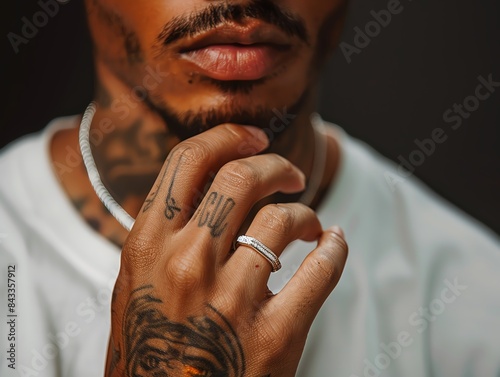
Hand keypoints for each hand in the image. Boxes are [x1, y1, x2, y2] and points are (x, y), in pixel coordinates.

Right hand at [106, 124, 347, 376]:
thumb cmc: (146, 355)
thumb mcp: (135, 287)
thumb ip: (164, 236)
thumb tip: (206, 191)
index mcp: (147, 248)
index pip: (189, 162)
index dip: (227, 138)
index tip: (253, 137)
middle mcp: (186, 264)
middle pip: (242, 178)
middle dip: (274, 165)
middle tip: (290, 174)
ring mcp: (231, 300)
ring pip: (284, 219)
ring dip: (305, 213)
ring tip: (308, 223)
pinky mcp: (274, 336)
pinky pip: (321, 269)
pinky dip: (334, 247)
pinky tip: (333, 242)